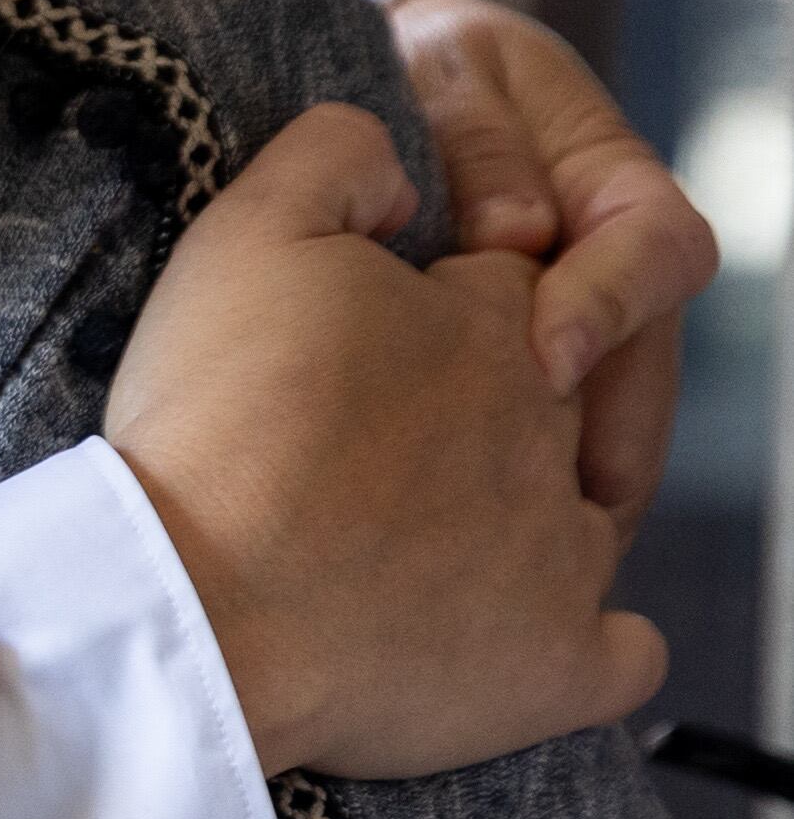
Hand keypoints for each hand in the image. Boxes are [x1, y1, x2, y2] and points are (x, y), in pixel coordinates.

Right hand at [105, 102, 664, 776]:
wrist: (195, 602)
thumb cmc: (212, 419)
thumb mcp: (241, 234)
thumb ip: (333, 153)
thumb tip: (398, 154)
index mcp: (495, 323)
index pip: (510, 284)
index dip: (435, 303)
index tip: (358, 345)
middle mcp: (552, 431)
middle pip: (553, 398)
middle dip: (483, 407)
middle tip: (369, 441)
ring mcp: (564, 554)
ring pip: (592, 516)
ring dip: (531, 515)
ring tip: (425, 536)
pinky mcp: (557, 665)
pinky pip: (623, 654)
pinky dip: (586, 645)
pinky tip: (517, 632)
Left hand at [384, 0, 716, 536]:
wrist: (386, 79)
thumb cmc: (419, 67)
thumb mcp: (447, 71)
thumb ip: (480, 136)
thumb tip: (515, 229)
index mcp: (609, 179)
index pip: (655, 246)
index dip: (609, 301)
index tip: (543, 354)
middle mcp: (610, 259)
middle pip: (647, 362)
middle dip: (614, 439)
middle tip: (565, 515)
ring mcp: (576, 315)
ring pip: (608, 413)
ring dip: (581, 482)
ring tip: (537, 557)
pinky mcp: (525, 363)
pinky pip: (551, 432)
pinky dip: (529, 484)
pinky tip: (485, 549)